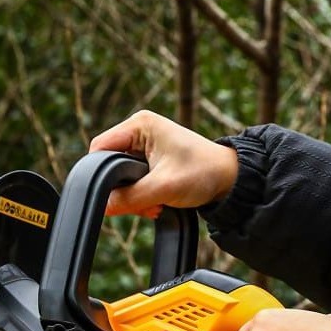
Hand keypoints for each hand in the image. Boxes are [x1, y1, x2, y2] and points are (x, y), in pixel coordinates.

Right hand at [89, 110, 237, 213]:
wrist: (231, 180)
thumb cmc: (203, 173)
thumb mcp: (162, 188)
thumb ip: (129, 198)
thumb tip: (102, 206)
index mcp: (139, 124)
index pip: (100, 148)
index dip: (100, 174)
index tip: (115, 196)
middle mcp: (139, 131)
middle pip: (109, 165)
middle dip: (123, 190)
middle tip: (144, 203)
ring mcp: (145, 146)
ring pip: (120, 177)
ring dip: (134, 196)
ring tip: (155, 204)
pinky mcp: (150, 160)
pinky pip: (132, 181)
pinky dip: (141, 195)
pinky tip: (157, 202)